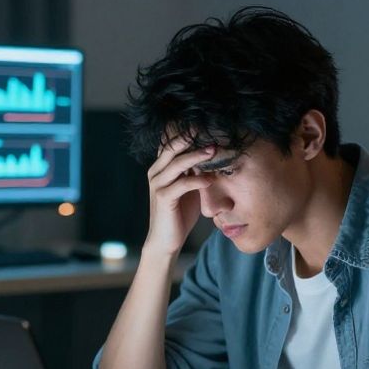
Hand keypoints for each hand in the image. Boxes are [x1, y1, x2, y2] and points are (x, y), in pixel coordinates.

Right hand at [143, 134, 214, 255]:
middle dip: (191, 139)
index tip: (207, 128)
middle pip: (172, 149)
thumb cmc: (179, 214)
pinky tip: (209, 179)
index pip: (172, 145)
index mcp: (160, 168)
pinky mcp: (163, 198)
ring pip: (177, 164)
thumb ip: (194, 172)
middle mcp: (155, 173)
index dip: (187, 135)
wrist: (166, 240)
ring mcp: (157, 185)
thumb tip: (212, 156)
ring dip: (196, 156)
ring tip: (213, 150)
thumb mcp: (188, 188)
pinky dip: (197, 180)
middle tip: (210, 133)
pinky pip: (182, 184)